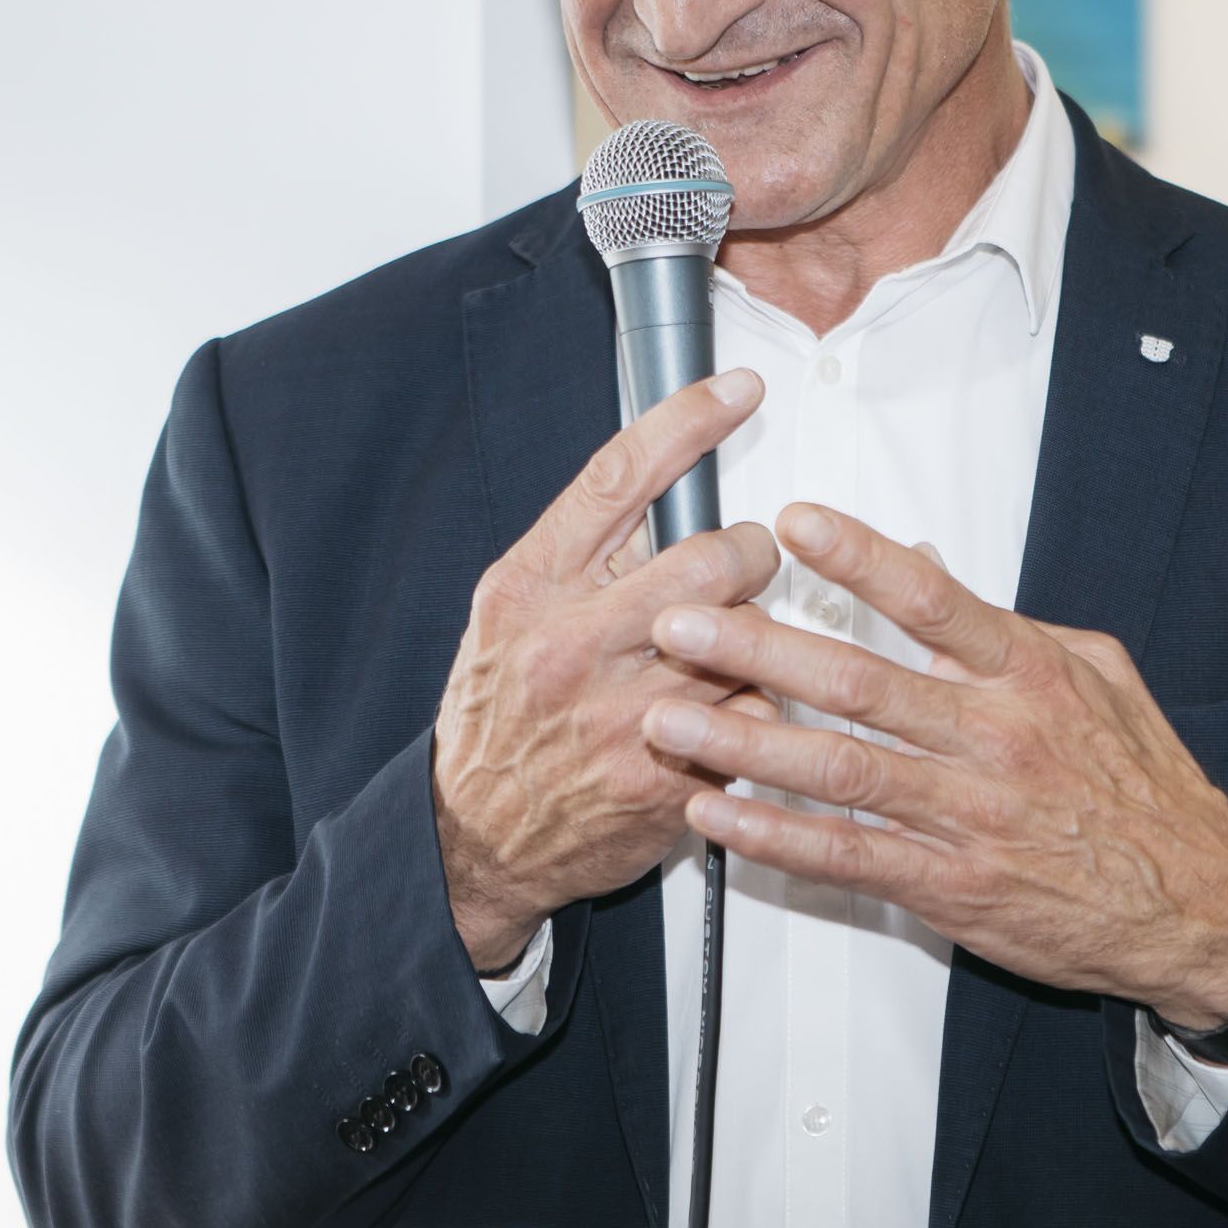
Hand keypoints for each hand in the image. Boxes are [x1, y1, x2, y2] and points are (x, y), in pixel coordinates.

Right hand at [431, 369, 780, 971]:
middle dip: (748, 553)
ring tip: (727, 650)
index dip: (689, 421)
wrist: (472, 837)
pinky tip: (724, 716)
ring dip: (755, 639)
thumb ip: (581, 552)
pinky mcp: (665, 778)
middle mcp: (574, 644)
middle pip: (712, 557)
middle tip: (742, 565)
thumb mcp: (511, 612)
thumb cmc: (499, 713)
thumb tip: (670, 485)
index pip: (619, 477)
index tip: (738, 390)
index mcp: (531, 587)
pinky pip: (755, 719)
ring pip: (747, 640)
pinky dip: (755, 711)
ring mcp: (622, 715)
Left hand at [640, 503, 1227, 1028]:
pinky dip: (776, 837)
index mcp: (1028, 673)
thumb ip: (1004, 623)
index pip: (931, 599)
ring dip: (745, 741)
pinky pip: (847, 856)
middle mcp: (993, 737)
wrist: (1196, 906)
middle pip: (858, 682)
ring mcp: (968, 815)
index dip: (857, 557)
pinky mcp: (950, 885)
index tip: (791, 521)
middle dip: (758, 648)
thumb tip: (926, 563)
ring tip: (670, 715)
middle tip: (681, 622)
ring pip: (838, 769)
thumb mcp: (1097, 675)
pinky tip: (720, 815)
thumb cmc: (1142, 786)